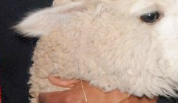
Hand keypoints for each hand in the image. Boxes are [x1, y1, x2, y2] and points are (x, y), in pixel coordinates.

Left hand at [38, 79, 154, 102]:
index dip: (44, 96)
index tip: (45, 94)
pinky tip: (83, 101)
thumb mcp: (88, 77)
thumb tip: (52, 78)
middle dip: (53, 102)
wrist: (133, 93)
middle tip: (54, 98)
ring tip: (73, 100)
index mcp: (70, 100)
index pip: (46, 100)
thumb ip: (69, 79)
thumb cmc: (111, 81)